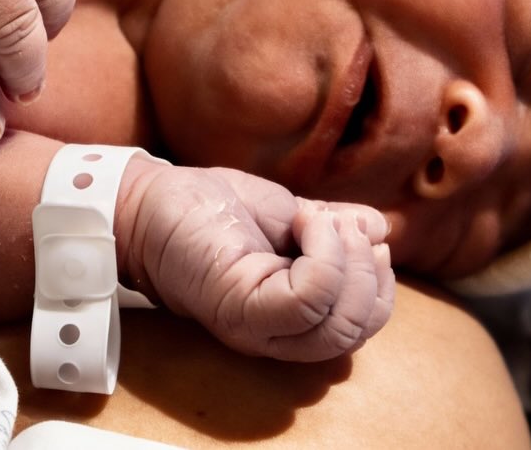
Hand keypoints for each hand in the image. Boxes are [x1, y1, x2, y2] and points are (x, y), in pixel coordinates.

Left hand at [119, 164, 394, 361]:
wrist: (148, 198)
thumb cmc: (209, 206)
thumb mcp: (288, 212)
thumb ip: (333, 226)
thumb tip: (381, 230)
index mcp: (293, 311)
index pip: (362, 324)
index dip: (378, 280)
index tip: (359, 231)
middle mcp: (277, 330)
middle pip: (356, 331)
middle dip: (370, 272)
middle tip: (344, 226)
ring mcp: (257, 325)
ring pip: (338, 325)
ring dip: (349, 261)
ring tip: (321, 220)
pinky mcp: (238, 308)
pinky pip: (306, 300)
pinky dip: (323, 255)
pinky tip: (304, 220)